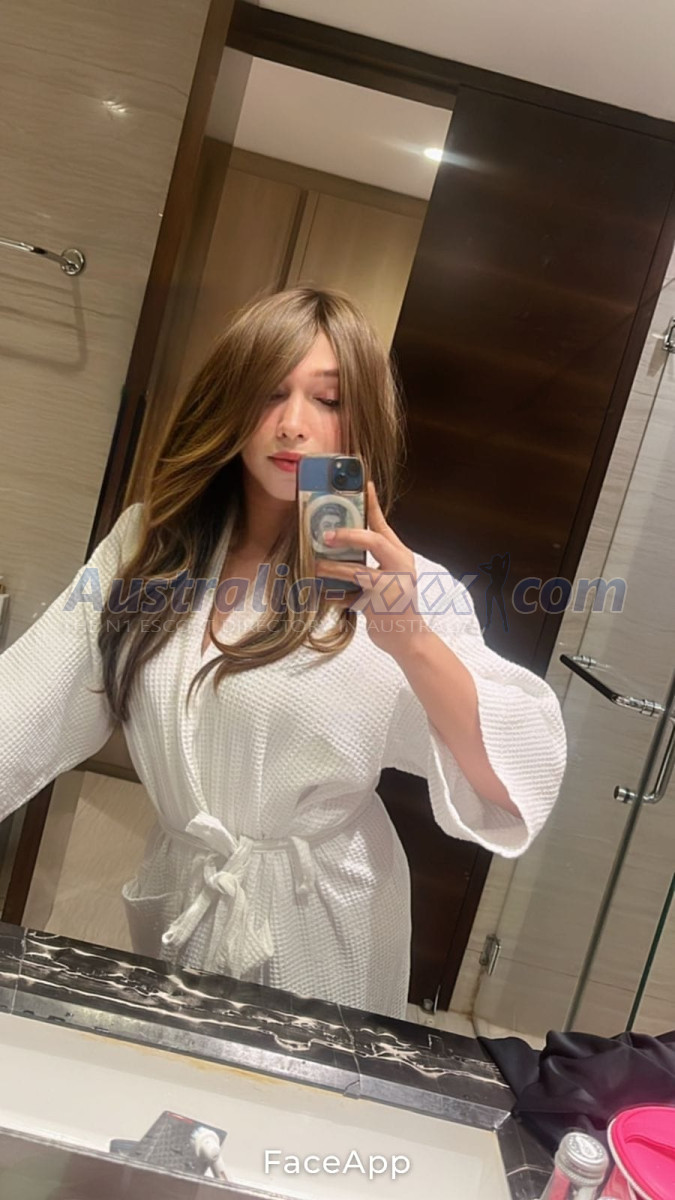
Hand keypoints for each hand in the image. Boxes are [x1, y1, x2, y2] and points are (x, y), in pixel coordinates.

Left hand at [313, 481, 430, 656]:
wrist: (408, 639)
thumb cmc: (395, 605)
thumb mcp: (389, 578)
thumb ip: (372, 561)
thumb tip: (338, 543)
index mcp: (401, 555)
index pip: (384, 524)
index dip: (373, 503)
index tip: (364, 484)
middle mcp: (400, 566)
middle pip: (373, 541)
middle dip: (347, 535)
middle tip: (325, 536)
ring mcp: (392, 587)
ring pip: (356, 571)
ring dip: (332, 568)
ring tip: (315, 567)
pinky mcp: (380, 606)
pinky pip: (348, 597)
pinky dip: (333, 597)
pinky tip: (322, 596)